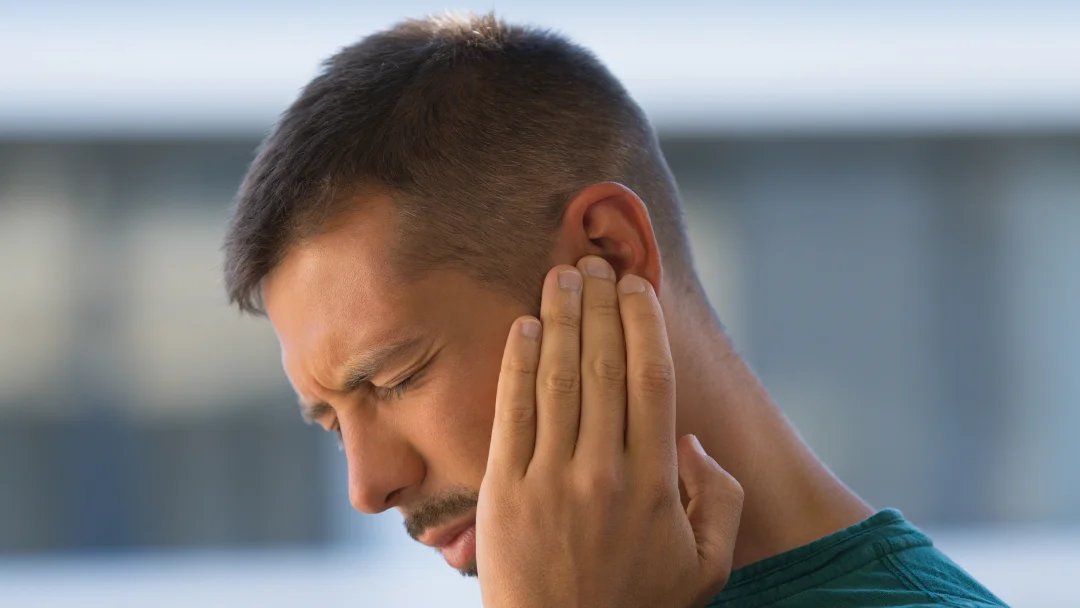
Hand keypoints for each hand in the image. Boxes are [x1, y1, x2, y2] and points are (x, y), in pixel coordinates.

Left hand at [476, 256, 743, 607]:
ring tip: (561, 274)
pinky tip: (523, 327)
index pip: (650, 380)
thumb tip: (693, 441)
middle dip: (601, 305)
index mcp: (656, 483)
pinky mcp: (504, 491)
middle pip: (604, 365)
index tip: (636, 287)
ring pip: (558, 379)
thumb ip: (719, 500)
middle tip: (596, 261)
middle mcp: (604, 471)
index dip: (643, 324)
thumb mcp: (708, 568)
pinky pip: (511, 414)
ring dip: (560, 318)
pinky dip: (517, 365)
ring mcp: (550, 478)